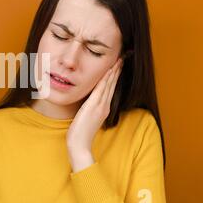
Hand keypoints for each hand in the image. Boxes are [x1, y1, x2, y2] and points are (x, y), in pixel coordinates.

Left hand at [66, 57, 123, 171]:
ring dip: (114, 71)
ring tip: (119, 60)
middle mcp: (104, 106)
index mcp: (103, 108)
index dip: (114, 77)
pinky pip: (102, 89)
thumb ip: (88, 110)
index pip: (110, 89)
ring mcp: (101, 106)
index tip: (117, 65)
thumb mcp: (85, 118)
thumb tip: (86, 104)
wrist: (79, 145)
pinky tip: (109, 69)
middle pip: (112, 84)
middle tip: (123, 58)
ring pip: (109, 84)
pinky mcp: (94, 106)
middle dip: (117, 71)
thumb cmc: (79, 134)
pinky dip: (106, 79)